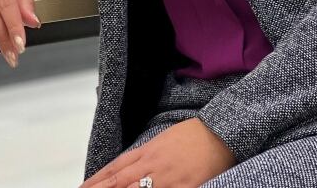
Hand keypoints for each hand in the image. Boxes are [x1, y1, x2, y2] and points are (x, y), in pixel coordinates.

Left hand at [79, 117, 236, 187]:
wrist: (220, 133)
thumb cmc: (193, 136)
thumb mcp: (163, 141)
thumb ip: (144, 155)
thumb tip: (125, 168)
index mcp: (148, 151)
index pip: (116, 168)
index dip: (97, 180)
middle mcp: (153, 165)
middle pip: (119, 182)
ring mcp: (167, 179)